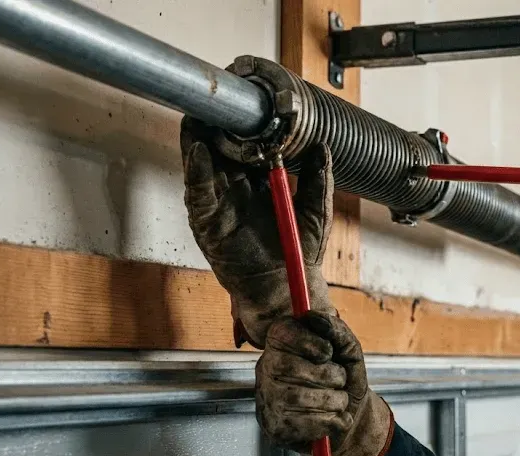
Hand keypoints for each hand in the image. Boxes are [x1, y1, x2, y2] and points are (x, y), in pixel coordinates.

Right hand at [180, 116, 335, 345]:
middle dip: (212, 127)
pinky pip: (199, 195)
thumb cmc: (298, 252)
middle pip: (217, 151)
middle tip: (211, 102)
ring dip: (196, 143)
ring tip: (197, 121)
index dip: (240, 126)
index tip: (241, 103)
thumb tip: (322, 146)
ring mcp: (218, 206)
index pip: (244, 147)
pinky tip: (200, 153)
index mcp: (259, 183)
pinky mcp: (207, 225)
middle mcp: (235, 191)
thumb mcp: (315, 210)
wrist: (286, 288)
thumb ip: (317, 178)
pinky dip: (197, 173)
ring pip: (202, 167)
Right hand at [256, 311, 392, 455]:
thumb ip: (336, 329)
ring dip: (334, 400)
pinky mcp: (275, 428)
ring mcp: (267, 400)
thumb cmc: (346, 381)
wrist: (355, 423)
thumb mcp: (348, 350)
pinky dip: (332, 422)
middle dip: (330, 375)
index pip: (282, 333)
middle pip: (290, 367)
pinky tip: (333, 419)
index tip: (327, 352)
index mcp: (282, 345)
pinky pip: (305, 423)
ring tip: (338, 401)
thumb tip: (314, 316)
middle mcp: (267, 370)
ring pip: (298, 397)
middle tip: (339, 380)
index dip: (310, 342)